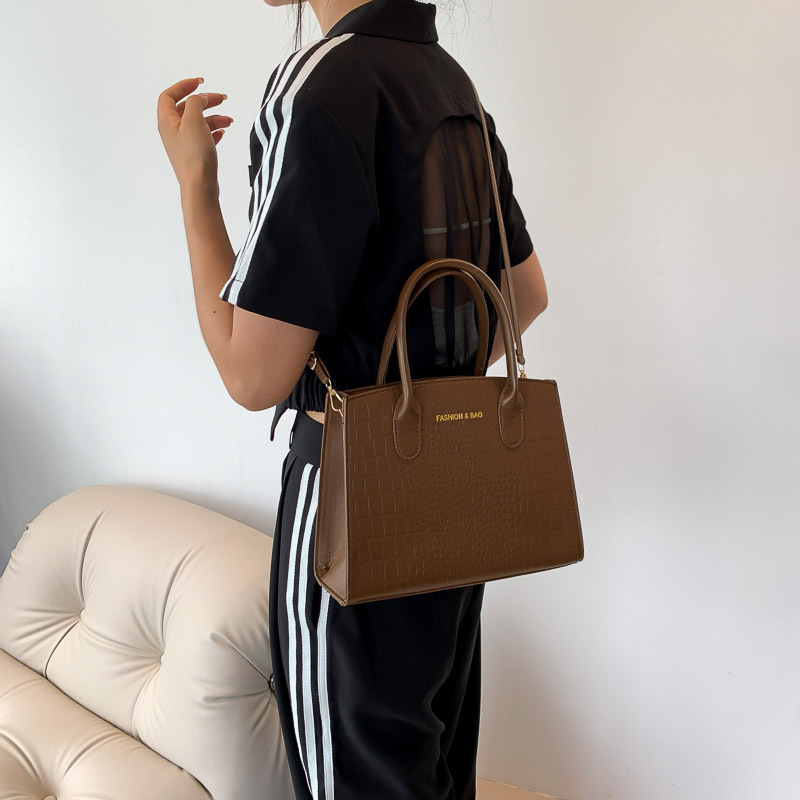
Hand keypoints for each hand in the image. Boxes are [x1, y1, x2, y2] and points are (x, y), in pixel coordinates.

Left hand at [157, 77, 232, 193]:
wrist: (200, 186)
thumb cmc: (194, 156)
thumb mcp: (193, 120)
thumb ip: (195, 102)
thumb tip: (200, 97)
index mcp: (167, 121)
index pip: (169, 95)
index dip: (183, 86)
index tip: (200, 82)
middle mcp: (173, 132)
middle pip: (187, 108)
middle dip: (205, 101)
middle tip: (221, 98)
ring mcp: (183, 144)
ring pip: (198, 122)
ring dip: (213, 117)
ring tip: (228, 119)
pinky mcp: (194, 155)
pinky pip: (203, 137)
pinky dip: (213, 131)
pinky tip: (223, 132)